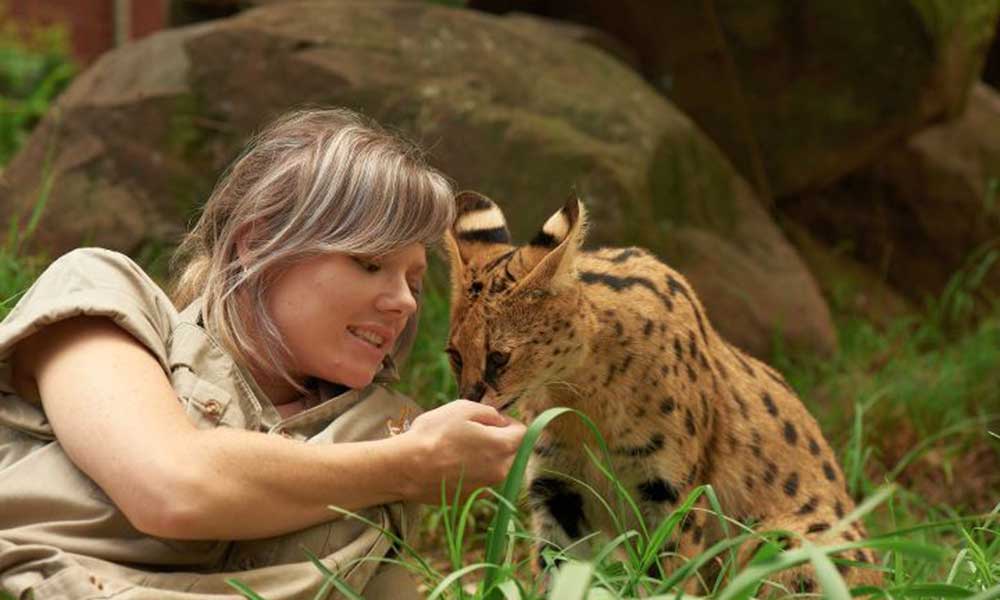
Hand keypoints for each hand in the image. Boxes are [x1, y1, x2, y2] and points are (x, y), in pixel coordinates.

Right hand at [398, 400, 525, 503]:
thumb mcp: (463, 409)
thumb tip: (500, 421)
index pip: (523, 433)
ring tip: (459, 449)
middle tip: (473, 432)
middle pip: (512, 452)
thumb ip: (489, 413)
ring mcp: (486, 487)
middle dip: (499, 441)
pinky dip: (473, 472)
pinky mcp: (471, 499)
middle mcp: (500, 471)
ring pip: (496, 467)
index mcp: (502, 447)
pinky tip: (452, 465)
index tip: (493, 419)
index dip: (509, 423)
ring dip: (486, 457)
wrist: (407, 468)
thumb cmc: (434, 434)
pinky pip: (481, 481)